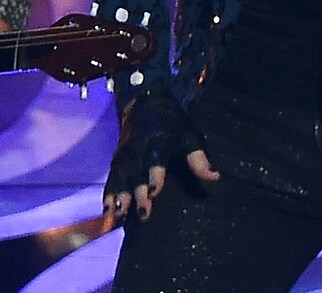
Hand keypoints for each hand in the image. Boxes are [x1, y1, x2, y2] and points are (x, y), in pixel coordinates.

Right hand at [103, 87, 219, 223]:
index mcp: (158, 140)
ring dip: (118, 197)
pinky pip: (111, 179)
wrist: (146, 104)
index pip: (155, 159)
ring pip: (121, 177)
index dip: (154, 175)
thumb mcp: (189, 136)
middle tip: (143, 213)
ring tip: (118, 217)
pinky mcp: (117, 161)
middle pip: (137, 173)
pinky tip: (106, 213)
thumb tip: (215, 177)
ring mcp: (125, 155)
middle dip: (138, 193)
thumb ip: (198, 158)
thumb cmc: (173, 124)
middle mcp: (138, 148)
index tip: (155, 192)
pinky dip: (107, 196)